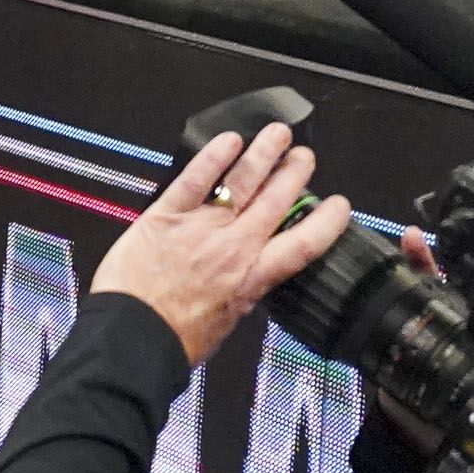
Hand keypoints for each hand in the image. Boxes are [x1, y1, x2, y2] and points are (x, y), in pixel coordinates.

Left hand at [87, 124, 350, 366]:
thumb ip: (240, 291)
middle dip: (294, 174)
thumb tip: (247, 278)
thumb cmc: (175, 338)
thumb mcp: (226, 321)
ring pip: (242, 183)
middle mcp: (233, 248)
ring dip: (263, 154)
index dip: (326, 222)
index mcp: (252, 279)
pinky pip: (195, 179)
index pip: (303, 245)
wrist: (134, 336)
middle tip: (305, 157)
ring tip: (278, 134)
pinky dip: (213, 156)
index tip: (339, 205)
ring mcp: (201, 227)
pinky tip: (229, 140)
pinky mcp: (166, 215)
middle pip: (275, 202)